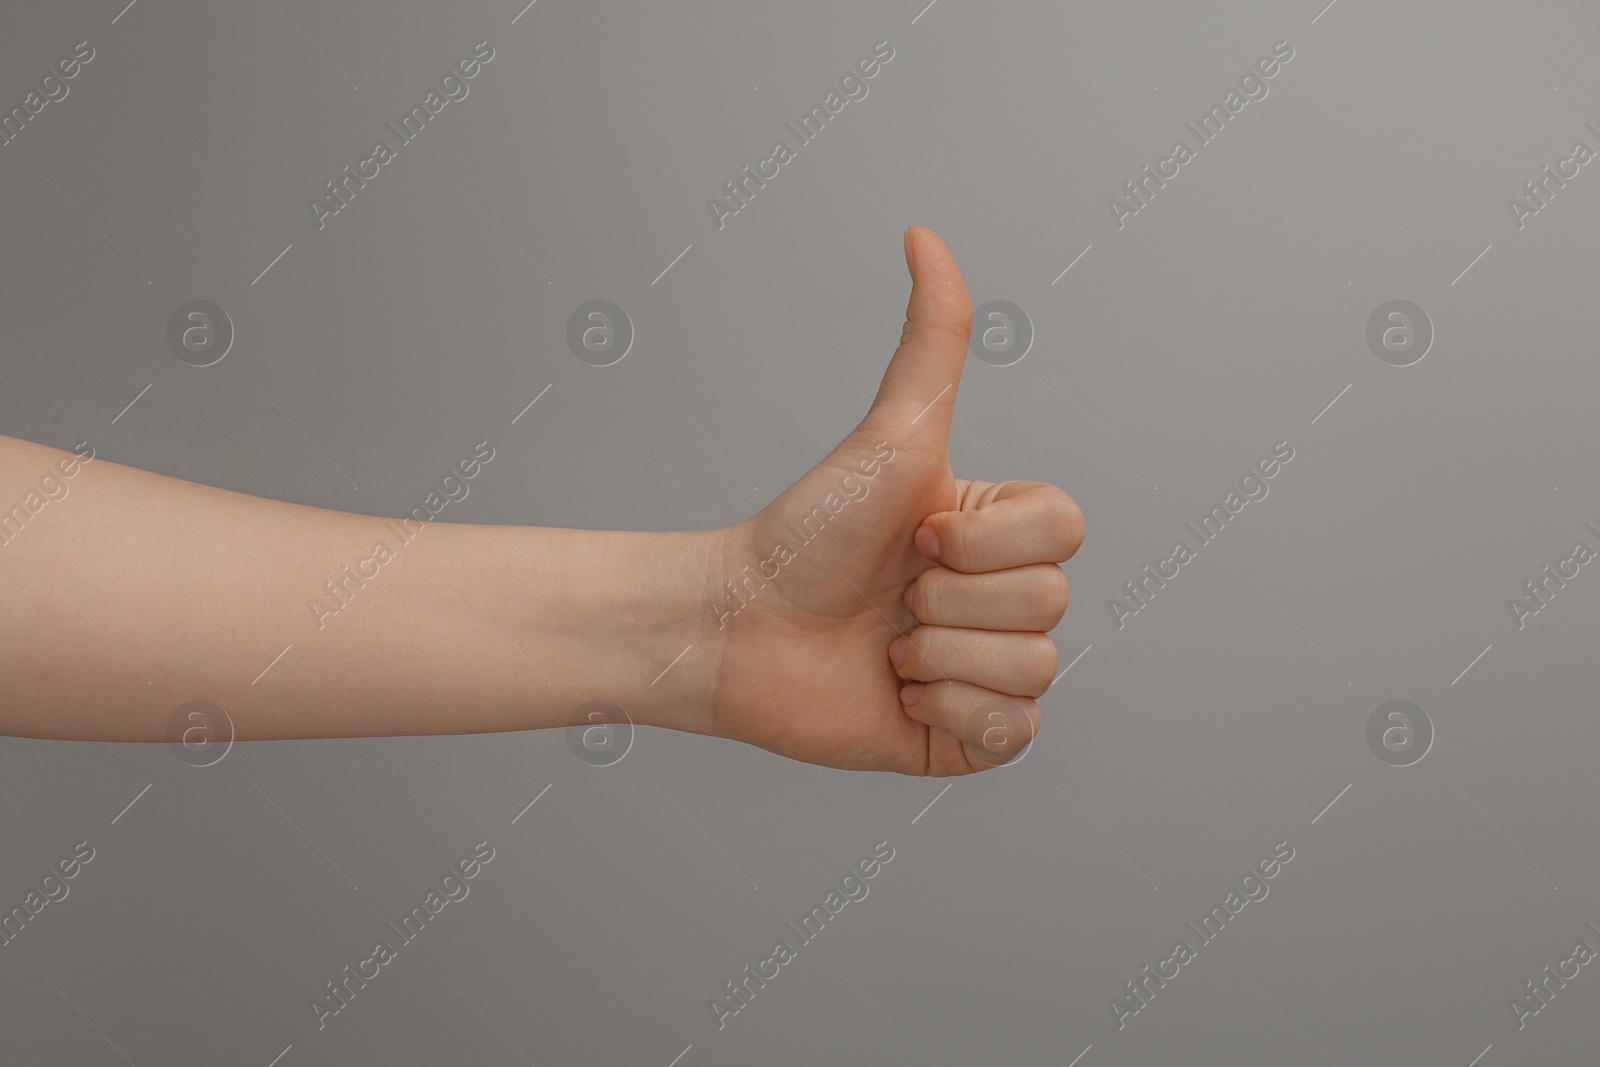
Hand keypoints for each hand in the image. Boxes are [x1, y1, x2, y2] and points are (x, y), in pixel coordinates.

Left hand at [705, 226, 1084, 774]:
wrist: (741, 627)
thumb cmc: (807, 530)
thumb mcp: (889, 437)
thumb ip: (930, 342)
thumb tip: (924, 233)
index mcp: (999, 533)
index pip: (1064, 530)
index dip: (986, 540)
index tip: (913, 535)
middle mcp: (1003, 600)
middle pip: (1050, 602)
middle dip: (950, 601)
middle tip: (890, 596)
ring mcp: (990, 670)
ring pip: (1035, 669)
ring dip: (941, 659)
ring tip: (885, 649)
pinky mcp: (969, 738)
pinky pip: (1014, 732)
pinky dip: (951, 714)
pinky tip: (897, 696)